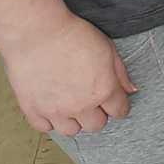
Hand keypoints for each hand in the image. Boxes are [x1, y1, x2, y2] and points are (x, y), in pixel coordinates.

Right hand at [0, 13, 137, 135]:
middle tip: (92, 100)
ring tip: (71, 104)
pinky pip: (44, 127)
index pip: (119, 111)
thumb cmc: (73, 35)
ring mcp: (55, 110)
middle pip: (96, 125)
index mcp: (103, 90)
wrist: (37, 32)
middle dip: (98, 114)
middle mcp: (80, 105)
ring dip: (74, 120)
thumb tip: (131, 90)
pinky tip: (52, 106)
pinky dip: (49, 120)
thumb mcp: (108, 48)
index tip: (115, 102)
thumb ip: (121, 73)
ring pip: (71, 131)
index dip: (119, 106)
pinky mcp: (33, 109)